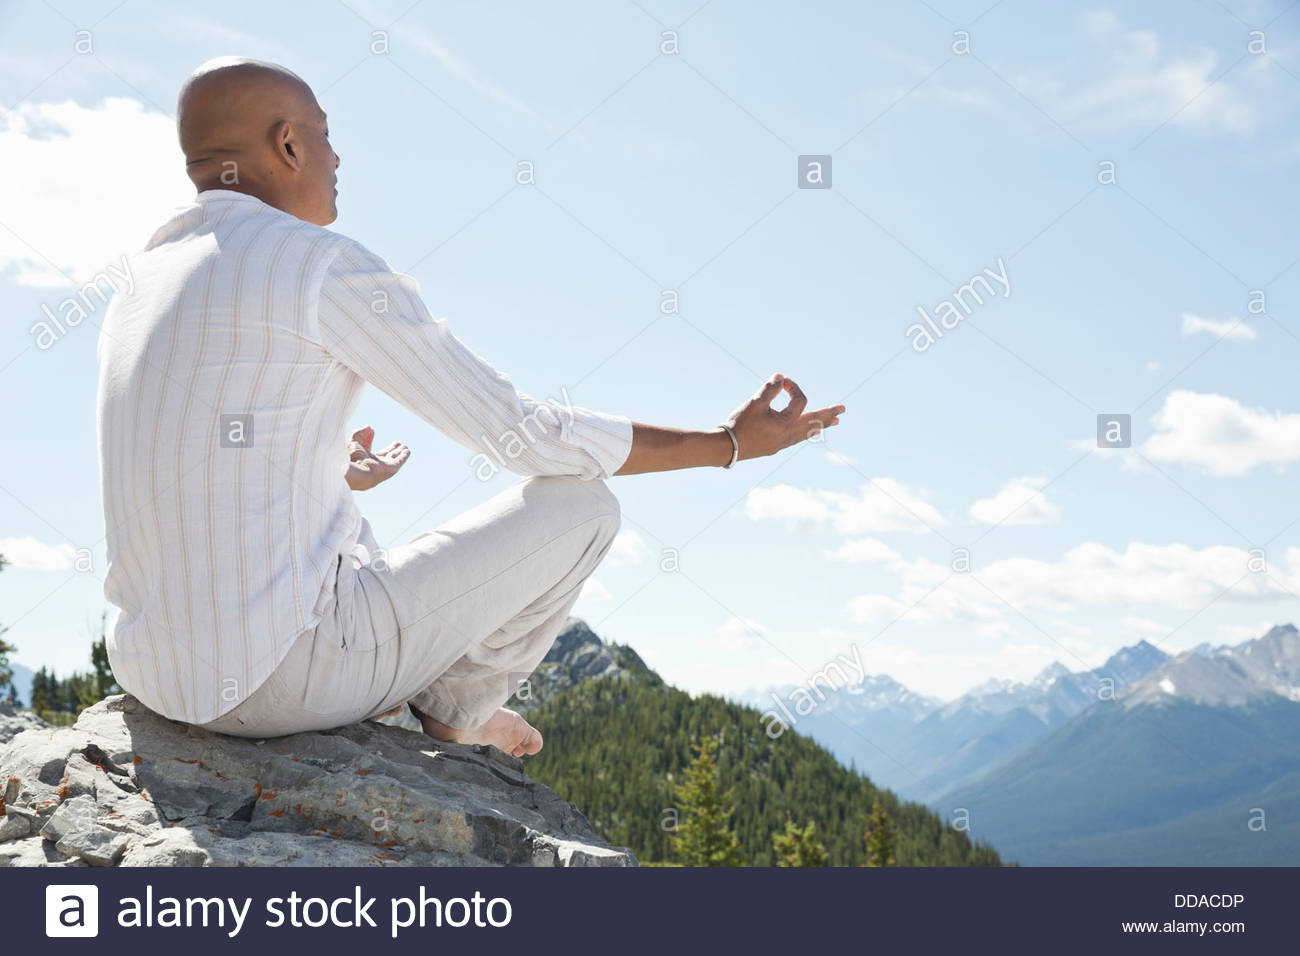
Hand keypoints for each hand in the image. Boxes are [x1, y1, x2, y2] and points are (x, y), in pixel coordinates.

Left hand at [345, 425, 409, 490]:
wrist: (359, 471)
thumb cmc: (353, 459)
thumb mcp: (354, 442)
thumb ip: (360, 434)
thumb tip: (369, 427)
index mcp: (364, 459)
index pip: (368, 448)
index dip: (370, 439)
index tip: (372, 431)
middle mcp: (375, 463)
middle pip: (384, 455)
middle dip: (390, 449)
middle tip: (396, 443)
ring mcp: (385, 466)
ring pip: (393, 458)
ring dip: (399, 452)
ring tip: (404, 447)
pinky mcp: (393, 468)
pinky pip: (400, 461)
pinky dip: (404, 456)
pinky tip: (407, 451)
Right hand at [722, 373, 843, 462]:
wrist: (727, 448)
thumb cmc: (741, 424)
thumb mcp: (755, 402)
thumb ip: (770, 389)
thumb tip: (781, 377)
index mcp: (787, 423)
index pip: (800, 400)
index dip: (793, 387)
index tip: (782, 381)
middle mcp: (790, 435)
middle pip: (815, 422)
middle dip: (828, 414)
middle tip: (843, 410)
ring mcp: (783, 443)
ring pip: (808, 432)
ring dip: (820, 424)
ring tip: (833, 423)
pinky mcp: (775, 447)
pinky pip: (798, 438)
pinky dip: (807, 432)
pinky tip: (806, 433)